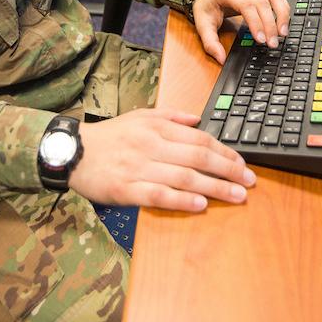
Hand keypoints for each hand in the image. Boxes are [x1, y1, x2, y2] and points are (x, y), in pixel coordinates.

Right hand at [69, 108, 255, 211]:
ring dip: (214, 187)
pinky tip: (201, 205)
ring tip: (237, 196)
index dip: (224, 151)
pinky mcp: (127, 189)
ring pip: (184, 177)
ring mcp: (139, 168)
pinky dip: (182, 201)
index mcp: (157, 128)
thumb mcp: (140, 116)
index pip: (199, 138)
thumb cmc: (109, 136)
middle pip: (197, 157)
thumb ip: (171, 116)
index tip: (242, 163)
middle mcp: (151, 146)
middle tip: (249, 181)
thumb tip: (197, 119)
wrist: (72, 152)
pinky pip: (159, 195)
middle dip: (228, 170)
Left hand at [191, 0, 291, 63]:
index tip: (261, 40)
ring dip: (282, 14)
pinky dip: (283, 9)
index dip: (256, 22)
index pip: (246, 4)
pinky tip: (284, 23)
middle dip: (270, 24)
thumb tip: (220, 59)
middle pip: (262, 2)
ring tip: (283, 33)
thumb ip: (210, 43)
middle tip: (273, 44)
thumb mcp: (202, 25)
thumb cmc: (206, 8)